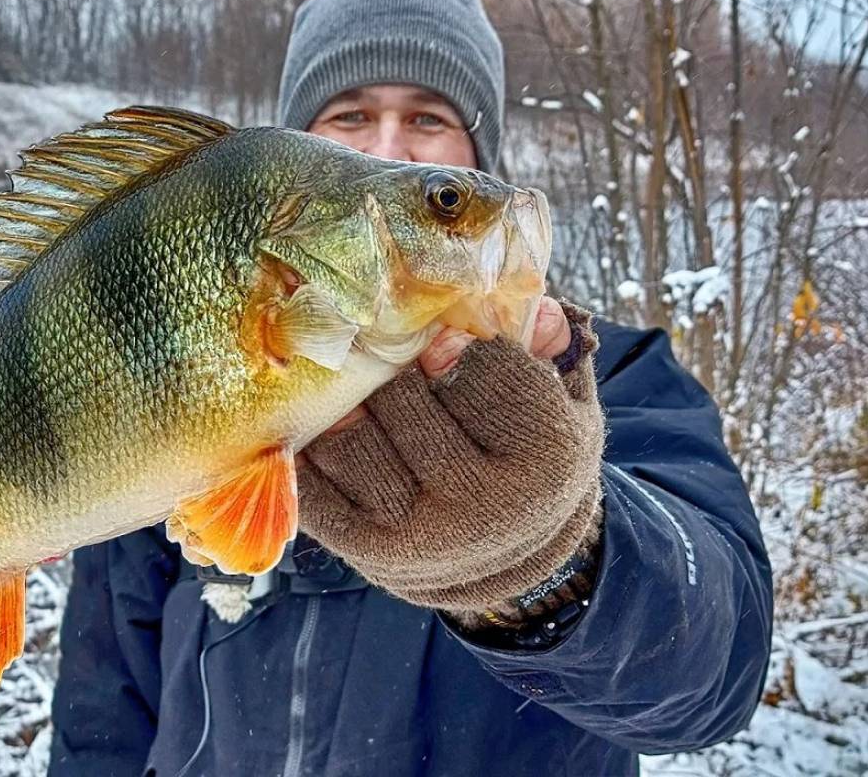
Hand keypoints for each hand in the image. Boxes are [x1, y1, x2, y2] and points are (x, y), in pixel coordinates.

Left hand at [297, 302, 603, 621]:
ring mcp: (418, 535)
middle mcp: (484, 506)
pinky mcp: (363, 550)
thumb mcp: (561, 402)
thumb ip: (548, 347)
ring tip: (356, 394)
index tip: (442, 339)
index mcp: (547, 460)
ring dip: (344, 406)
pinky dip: (306, 447)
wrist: (509, 559)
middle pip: (405, 399)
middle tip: (384, 356)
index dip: (455, 345)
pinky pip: (312, 482)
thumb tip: (534, 307)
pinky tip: (320, 427)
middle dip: (391, 370)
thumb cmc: (529, 458)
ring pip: (350, 438)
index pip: (486, 372)